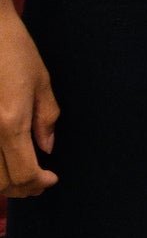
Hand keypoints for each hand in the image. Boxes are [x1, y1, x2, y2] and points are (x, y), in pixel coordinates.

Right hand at [0, 8, 58, 196]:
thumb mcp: (41, 80)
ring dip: (4, 183)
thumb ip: (46, 118)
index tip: (51, 178)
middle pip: (1, 182)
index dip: (38, 184)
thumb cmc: (14, 49)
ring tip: (23, 175)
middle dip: (23, 188)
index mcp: (10, 122)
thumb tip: (47, 150)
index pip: (23, 174)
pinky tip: (5, 159)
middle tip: (39, 182)